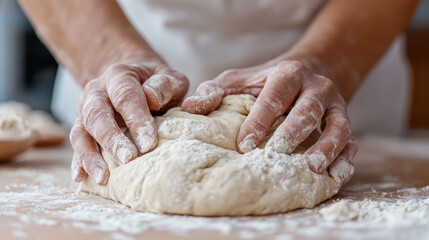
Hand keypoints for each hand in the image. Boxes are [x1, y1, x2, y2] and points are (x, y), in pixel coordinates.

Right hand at [70, 59, 188, 184]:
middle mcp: (97, 91)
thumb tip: (153, 97)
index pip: (125, 96)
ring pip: (81, 132)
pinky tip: (81, 178)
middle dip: (112, 139)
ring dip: (90, 156)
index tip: (149, 143)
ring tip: (104, 177)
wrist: (133, 78)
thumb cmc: (155, 83)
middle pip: (97, 115)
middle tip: (128, 160)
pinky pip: (76, 144)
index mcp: (119, 76)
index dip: (136, 119)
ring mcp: (85, 110)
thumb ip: (165, 84)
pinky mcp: (82, 127)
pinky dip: (78, 161)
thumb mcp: (167, 76)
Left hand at [182, 60, 356, 184]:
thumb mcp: (240, 79)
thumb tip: (190, 108)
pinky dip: (347, 158)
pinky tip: (337, 174)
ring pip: (337, 125)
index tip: (243, 145)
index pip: (273, 97)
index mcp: (287, 75)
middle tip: (276, 154)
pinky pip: (352, 140)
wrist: (312, 69)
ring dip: (327, 147)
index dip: (259, 121)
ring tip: (312, 167)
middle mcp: (315, 88)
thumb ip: (216, 91)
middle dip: (292, 133)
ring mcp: (335, 106)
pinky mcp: (346, 121)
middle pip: (307, 110)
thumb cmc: (267, 81)